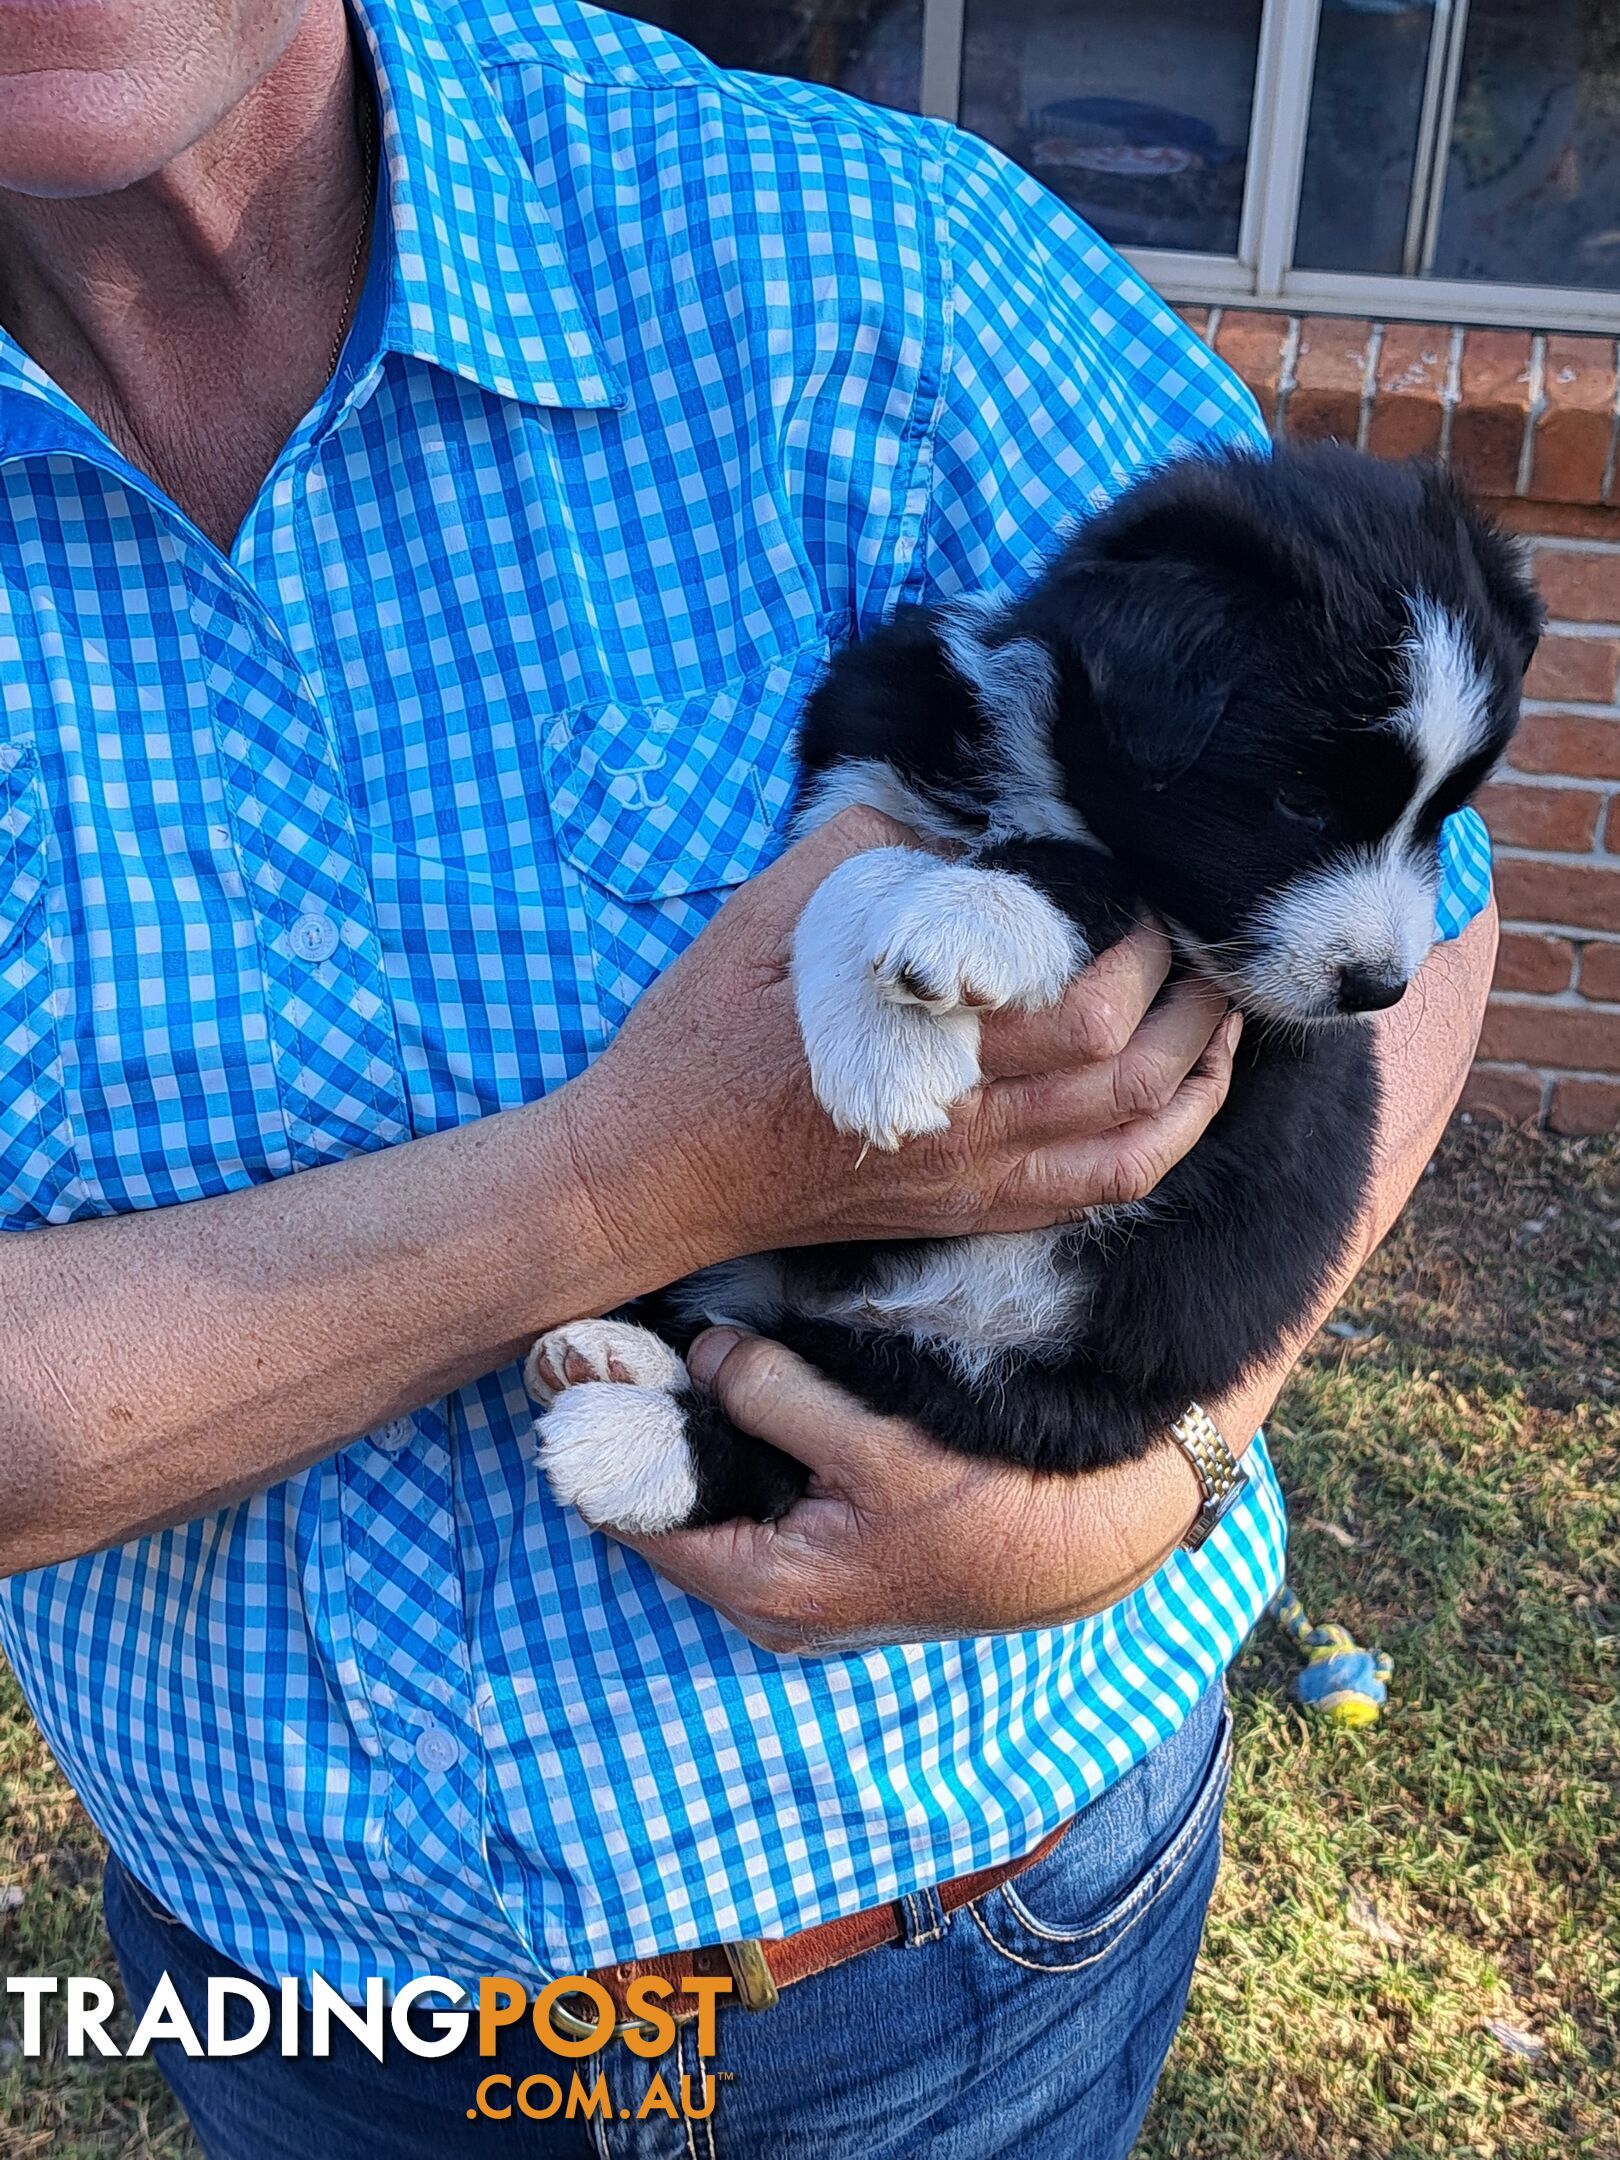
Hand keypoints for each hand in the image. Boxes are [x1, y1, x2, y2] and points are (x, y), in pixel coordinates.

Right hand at [562, 808, 1239, 1286]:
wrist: (653, 1173)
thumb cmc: (703, 1038)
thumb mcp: (770, 916)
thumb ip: (870, 852)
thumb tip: (960, 820)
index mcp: (924, 1045)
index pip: (1085, 1005)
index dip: (1139, 945)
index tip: (1138, 890)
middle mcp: (968, 1126)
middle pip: (1131, 1073)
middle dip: (1188, 1000)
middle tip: (1191, 940)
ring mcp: (974, 1180)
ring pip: (1137, 1144)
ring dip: (1200, 1075)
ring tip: (1217, 1012)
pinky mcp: (969, 1214)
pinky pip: (1098, 1194)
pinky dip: (1162, 1144)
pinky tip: (1180, 1097)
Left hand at [611, 1326, 1206, 1650]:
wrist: (1083, 1550)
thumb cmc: (986, 1507)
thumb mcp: (875, 1443)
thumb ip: (777, 1395)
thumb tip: (707, 1353)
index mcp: (766, 1586)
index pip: (638, 1518)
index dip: (609, 1443)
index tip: (581, 1373)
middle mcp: (772, 1609)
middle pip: (674, 1516)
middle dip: (652, 1437)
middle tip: (631, 1353)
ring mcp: (803, 1598)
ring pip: (718, 1513)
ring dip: (699, 1447)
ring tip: (681, 1367)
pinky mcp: (834, 1575)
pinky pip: (758, 1516)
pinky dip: (742, 1463)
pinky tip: (748, 1403)